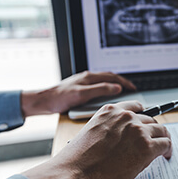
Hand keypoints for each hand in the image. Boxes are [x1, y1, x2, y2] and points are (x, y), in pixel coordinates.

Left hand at [21, 71, 135, 115]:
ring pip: (104, 81)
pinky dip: (107, 89)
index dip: (125, 82)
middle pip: (110, 77)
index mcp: (90, 77)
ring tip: (122, 91)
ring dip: (114, 85)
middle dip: (122, 82)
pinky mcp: (80, 88)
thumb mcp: (82, 95)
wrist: (44, 101)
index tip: (133, 88)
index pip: (113, 77)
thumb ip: (100, 90)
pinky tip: (107, 95)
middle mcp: (88, 77)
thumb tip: (117, 88)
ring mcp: (84, 82)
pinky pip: (98, 86)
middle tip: (131, 89)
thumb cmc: (60, 98)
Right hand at [23, 101, 171, 178]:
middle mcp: (125, 117)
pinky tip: (165, 155)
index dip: (143, 117)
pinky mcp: (146, 146)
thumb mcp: (92, 134)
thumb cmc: (77, 162)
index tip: (147, 123)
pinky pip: (165, 143)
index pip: (135, 107)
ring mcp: (137, 130)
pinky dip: (167, 150)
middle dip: (152, 131)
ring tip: (163, 148)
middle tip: (154, 140)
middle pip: (150, 119)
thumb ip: (110, 130)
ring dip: (162, 139)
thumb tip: (124, 139)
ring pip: (161, 130)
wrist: (73, 176)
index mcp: (110, 111)